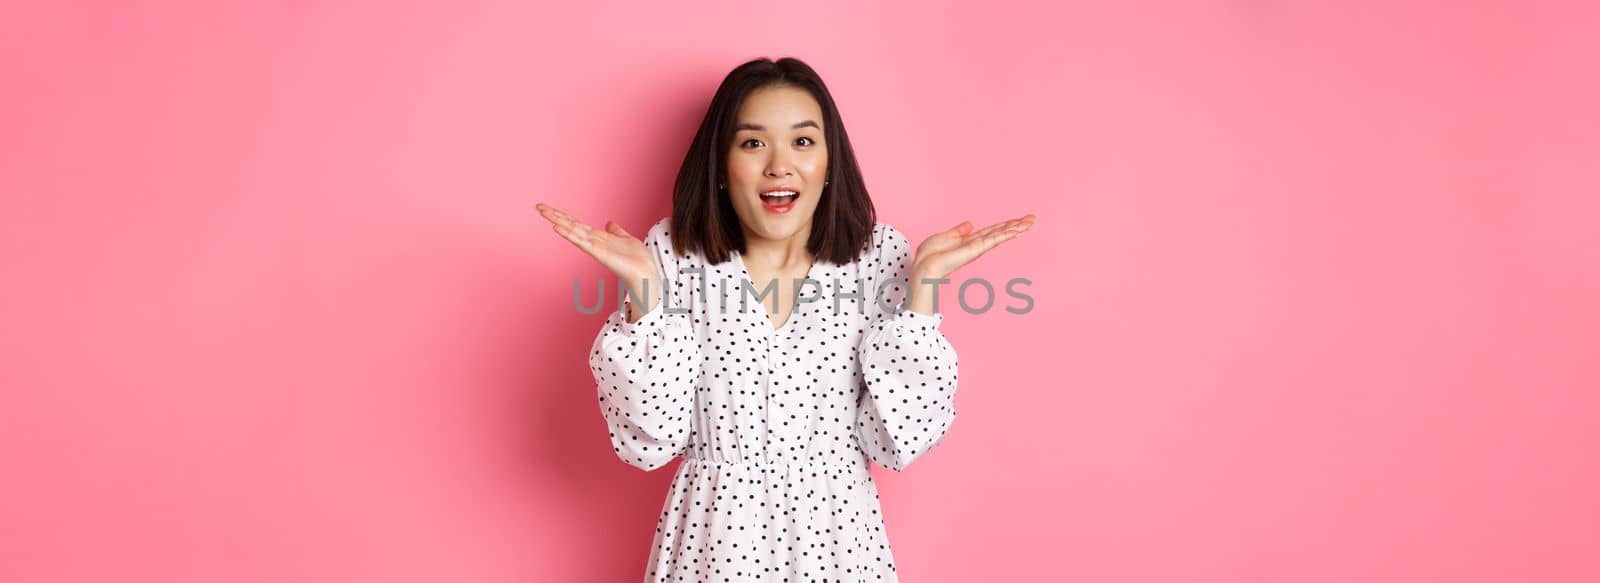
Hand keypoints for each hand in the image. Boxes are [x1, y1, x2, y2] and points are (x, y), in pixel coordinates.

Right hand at [536, 203, 662, 319]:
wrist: (645, 270)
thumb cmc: (637, 258)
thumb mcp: (625, 238)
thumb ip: (615, 231)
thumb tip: (608, 222)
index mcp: (598, 237)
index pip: (576, 224)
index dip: (563, 216)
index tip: (549, 208)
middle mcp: (593, 241)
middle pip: (570, 225)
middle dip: (555, 216)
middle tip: (538, 207)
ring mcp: (594, 247)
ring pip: (572, 231)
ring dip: (558, 221)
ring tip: (544, 213)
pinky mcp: (598, 252)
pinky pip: (581, 242)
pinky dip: (569, 235)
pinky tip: (558, 228)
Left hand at [911, 214, 1035, 280]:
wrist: (924, 266)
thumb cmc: (930, 255)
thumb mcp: (946, 236)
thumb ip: (960, 231)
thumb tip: (970, 224)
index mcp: (971, 241)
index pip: (992, 230)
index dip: (1005, 224)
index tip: (1019, 220)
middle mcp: (977, 244)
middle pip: (1001, 232)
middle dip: (1017, 225)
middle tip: (1032, 218)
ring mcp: (978, 248)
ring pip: (1001, 234)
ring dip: (1016, 228)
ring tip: (1030, 221)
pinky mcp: (976, 250)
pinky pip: (993, 239)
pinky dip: (1005, 234)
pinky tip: (1016, 230)